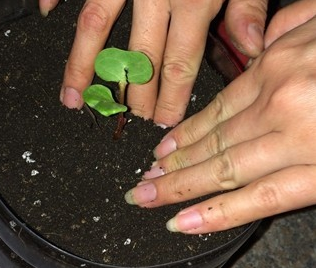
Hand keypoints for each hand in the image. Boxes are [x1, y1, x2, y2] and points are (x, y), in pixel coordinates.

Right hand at [40, 0, 267, 126]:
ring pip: (96, 27)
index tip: (164, 120)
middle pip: (138, 55)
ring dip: (84, 66)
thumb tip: (249, 46)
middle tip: (129, 117)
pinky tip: (47, 13)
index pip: (180, 62)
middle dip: (134, 92)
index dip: (172, 96)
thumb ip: (248, 5)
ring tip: (73, 98)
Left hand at [124, 13, 315, 233]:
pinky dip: (218, 212)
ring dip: (180, 189)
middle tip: (140, 184)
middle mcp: (277, 103)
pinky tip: (186, 221)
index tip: (160, 151)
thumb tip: (258, 44)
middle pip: (209, 144)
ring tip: (148, 200)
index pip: (214, 111)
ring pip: (222, 170)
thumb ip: (288, 29)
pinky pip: (260, 198)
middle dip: (170, 168)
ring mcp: (296, 140)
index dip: (183, 133)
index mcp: (276, 67)